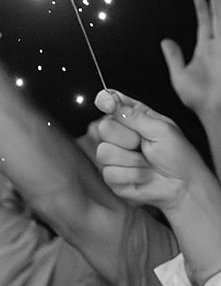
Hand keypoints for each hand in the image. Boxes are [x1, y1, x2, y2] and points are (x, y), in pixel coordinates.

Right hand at [92, 88, 208, 210]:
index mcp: (134, 119)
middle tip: (142, 144)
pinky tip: (143, 176)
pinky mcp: (111, 177)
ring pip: (103, 152)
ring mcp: (114, 157)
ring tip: (147, 163)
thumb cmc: (178, 156)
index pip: (109, 104)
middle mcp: (120, 136)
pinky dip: (132, 175)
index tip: (108, 104)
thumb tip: (108, 99)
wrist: (182, 186)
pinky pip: (109, 173)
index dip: (106, 102)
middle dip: (125, 138)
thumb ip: (134, 115)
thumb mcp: (162, 129)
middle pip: (101, 128)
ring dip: (131, 160)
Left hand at [163, 0, 220, 120]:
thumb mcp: (179, 76)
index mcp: (206, 50)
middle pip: (218, 17)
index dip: (202, 9)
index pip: (205, 24)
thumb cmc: (199, 98)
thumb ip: (173, 58)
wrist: (215, 108)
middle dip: (216, 0)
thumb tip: (165, 41)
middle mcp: (219, 46)